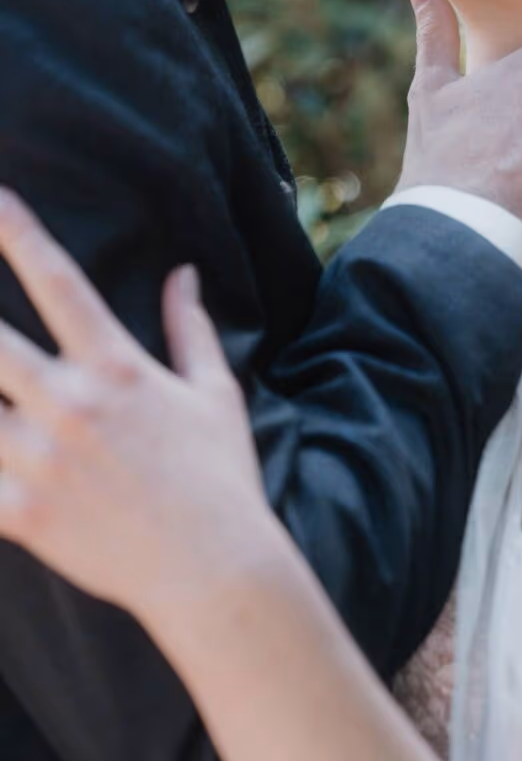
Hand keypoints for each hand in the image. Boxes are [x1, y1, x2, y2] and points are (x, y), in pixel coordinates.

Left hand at [0, 191, 273, 625]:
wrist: (213, 568)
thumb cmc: (220, 476)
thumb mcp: (215, 391)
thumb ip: (191, 326)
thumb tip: (183, 272)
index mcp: (116, 367)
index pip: (59, 283)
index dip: (20, 235)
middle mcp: (70, 403)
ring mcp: (39, 460)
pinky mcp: (21, 514)